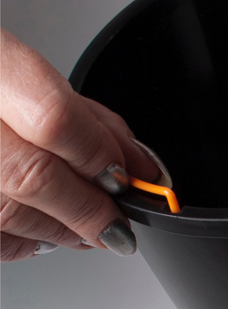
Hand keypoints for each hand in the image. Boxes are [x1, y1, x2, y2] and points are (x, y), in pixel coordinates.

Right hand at [1, 29, 161, 261]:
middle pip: (34, 176)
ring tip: (92, 229)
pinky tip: (41, 233)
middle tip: (120, 221)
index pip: (52, 117)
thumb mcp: (19, 67)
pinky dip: (22, 241)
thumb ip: (78, 111)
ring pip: (10, 214)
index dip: (101, 155)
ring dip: (62, 231)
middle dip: (90, 207)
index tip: (134, 175)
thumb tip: (132, 158)